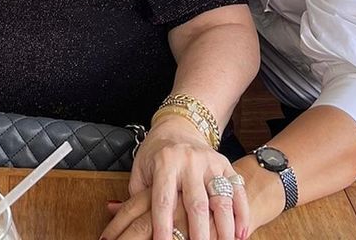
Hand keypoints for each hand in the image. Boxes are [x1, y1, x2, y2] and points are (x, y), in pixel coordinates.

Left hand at [108, 117, 247, 239]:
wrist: (179, 126)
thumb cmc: (157, 154)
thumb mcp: (141, 168)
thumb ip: (134, 193)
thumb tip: (112, 211)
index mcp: (164, 162)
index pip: (163, 199)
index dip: (163, 225)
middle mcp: (188, 161)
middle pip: (195, 202)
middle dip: (198, 232)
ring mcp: (209, 162)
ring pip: (221, 198)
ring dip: (225, 227)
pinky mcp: (226, 165)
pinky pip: (238, 191)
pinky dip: (242, 213)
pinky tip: (242, 234)